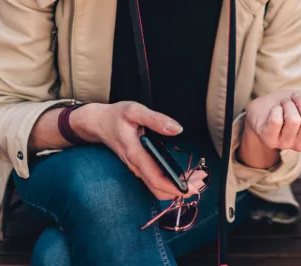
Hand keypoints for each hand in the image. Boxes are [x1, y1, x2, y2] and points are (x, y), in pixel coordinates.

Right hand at [74, 102, 206, 200]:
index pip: (156, 179)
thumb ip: (156, 119)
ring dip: (177, 187)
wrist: (98, 123)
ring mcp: (137, 168)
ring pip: (157, 187)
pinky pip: (154, 181)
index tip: (191, 187)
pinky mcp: (139, 166)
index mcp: (136, 154)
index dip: (174, 186)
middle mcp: (136, 166)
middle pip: (159, 188)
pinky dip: (170, 183)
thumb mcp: (135, 111)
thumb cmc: (115, 116)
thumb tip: (177, 129)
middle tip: (202, 182)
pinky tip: (183, 176)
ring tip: (197, 179)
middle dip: (181, 189)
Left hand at [244, 87, 300, 152]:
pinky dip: (276, 109)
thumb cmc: (290, 106)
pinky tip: (275, 109)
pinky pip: (276, 122)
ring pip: (293, 120)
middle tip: (294, 96)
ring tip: (284, 103)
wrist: (264, 110)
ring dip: (288, 104)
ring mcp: (285, 144)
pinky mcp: (269, 140)